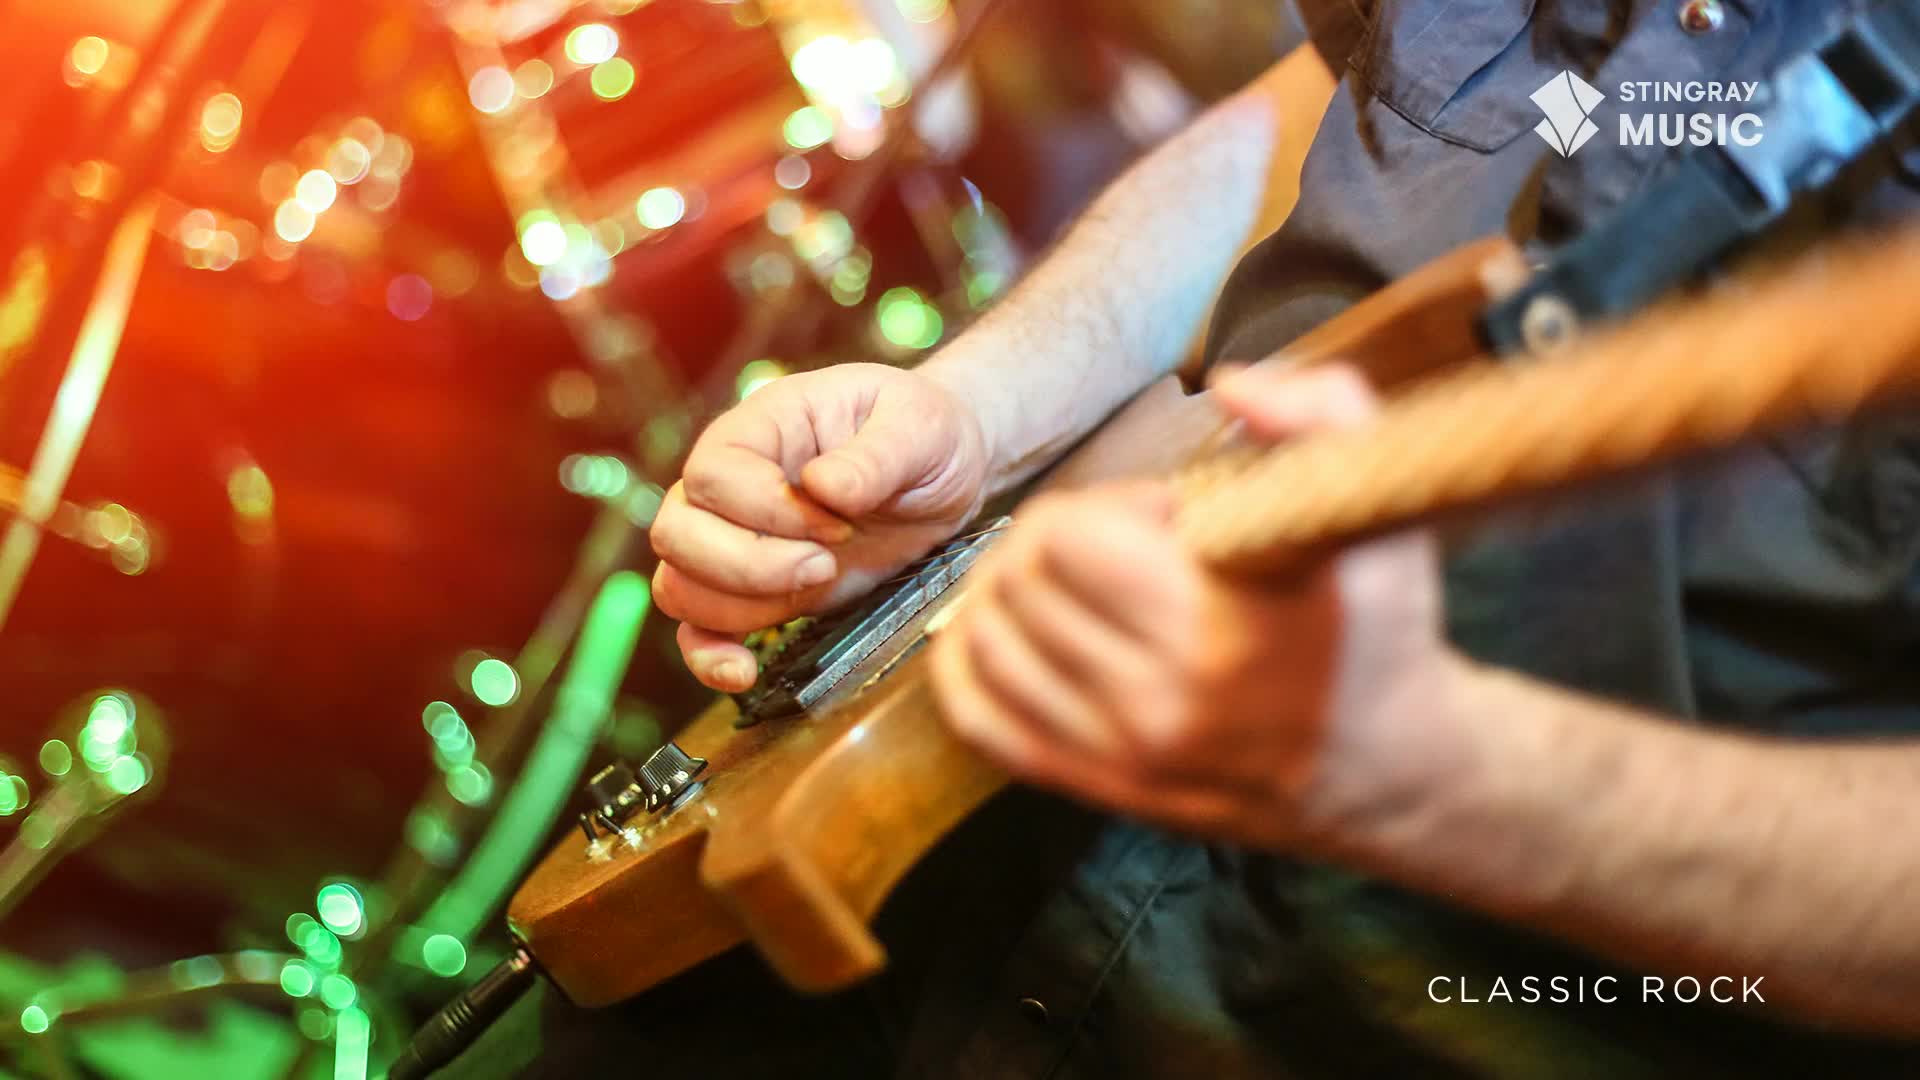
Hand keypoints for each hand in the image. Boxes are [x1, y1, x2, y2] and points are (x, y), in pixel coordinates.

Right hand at [652, 363, 990, 691]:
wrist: (943, 476)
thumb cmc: (923, 434)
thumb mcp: (918, 427)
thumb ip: (875, 455)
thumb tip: (823, 487)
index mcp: (757, 428)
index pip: (713, 476)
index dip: (768, 512)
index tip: (839, 524)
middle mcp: (727, 485)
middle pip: (676, 535)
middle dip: (750, 565)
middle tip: (826, 564)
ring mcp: (734, 541)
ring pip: (679, 587)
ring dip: (741, 607)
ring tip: (820, 584)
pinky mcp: (755, 593)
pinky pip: (696, 632)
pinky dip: (709, 658)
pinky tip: (746, 674)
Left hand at [928, 364, 1464, 848]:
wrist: (1387, 766)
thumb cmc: (1374, 622)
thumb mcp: (1374, 506)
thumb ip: (1320, 412)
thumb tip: (1228, 384)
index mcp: (1214, 626)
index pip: (1066, 538)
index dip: (1103, 506)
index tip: (1159, 519)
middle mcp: (1155, 702)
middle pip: (1017, 583)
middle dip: (1051, 543)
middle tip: (1115, 549)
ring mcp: (1117, 754)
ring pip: (985, 644)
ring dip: (1006, 594)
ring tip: (1069, 585)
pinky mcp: (1095, 787)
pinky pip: (979, 720)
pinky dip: (969, 664)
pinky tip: (1005, 630)